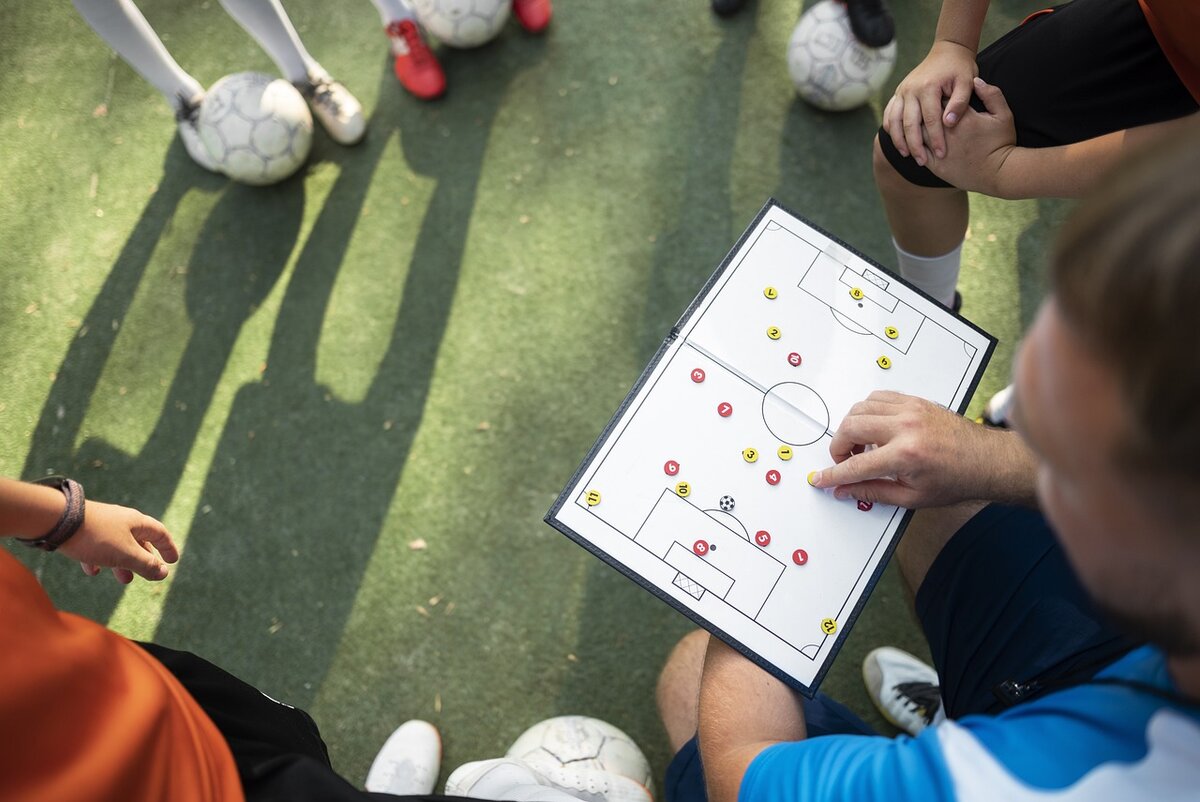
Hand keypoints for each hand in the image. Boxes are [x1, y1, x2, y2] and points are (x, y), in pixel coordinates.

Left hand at [57, 501, 178, 583]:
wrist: (57, 521)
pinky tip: (93, 571)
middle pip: (140, 540)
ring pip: (119, 546)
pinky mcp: (84, 531)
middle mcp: (122, 521)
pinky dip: (100, 560)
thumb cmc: (96, 537)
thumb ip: (146, 564)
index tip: (172, 561)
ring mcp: (102, 525)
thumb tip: (164, 573)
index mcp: (136, 522)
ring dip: (124, 563)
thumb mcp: (125, 554)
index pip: (160, 533)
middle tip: (147, 573)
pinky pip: (97, 547)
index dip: (168, 548)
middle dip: (144, 559)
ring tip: (124, 579)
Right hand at [808, 391, 1016, 508]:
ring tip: (861, 445)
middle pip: (851, 427)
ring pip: (860, 408)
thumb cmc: (956, 480)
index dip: (833, 474)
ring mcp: (910, 409)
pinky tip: (874, 428)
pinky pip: (878, 397)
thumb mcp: (912, 497)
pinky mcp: (915, 401)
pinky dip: (868, 411)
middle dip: (839, 447)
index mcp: (906, 455)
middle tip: (845, 460)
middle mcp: (906, 427)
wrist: (987, 461)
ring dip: (852, 427)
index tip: (821, 478)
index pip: (855, 465)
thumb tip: (845, 490)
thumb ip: (872, 492)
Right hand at [883, 40, 977, 166]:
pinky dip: (890, 128)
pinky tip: (898, 141)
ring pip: (894, 120)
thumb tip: (949, 122)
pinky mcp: (898, 93)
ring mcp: (902, 91)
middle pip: (909, 123)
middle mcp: (910, 89)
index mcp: (928, 87)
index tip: (942, 154)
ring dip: (899, 140)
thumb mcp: (967, 82)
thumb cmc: (960, 69)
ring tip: (907, 155)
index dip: (935, 139)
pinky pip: (889, 113)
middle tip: (922, 162)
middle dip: (915, 145)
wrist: (947, 51)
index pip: (930, 119)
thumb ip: (960, 102)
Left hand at [925, 77, 1017, 195]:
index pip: (941, 100)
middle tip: (923, 107)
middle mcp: (947, 133)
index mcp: (962, 117)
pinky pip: (919, 152)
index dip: (939, 96)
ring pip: (919, 134)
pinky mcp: (936, 166)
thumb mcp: (1004, 115)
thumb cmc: (1002, 143)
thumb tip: (975, 80)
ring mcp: (939, 150)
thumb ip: (991, 94)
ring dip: (916, 128)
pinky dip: (915, 145)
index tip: (939, 95)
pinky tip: (915, 140)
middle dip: (923, 110)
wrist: (1000, 173)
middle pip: (926, 116)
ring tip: (917, 122)